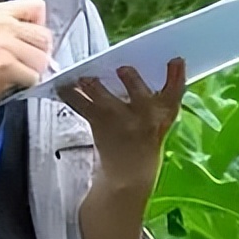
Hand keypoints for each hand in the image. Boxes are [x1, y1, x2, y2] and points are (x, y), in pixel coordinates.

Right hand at [0, 0, 52, 120]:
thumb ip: (14, 27)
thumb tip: (46, 36)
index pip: (37, 7)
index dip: (39, 27)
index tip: (27, 42)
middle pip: (45, 34)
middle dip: (39, 54)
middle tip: (19, 64)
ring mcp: (0, 42)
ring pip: (43, 57)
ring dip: (33, 71)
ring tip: (12, 74)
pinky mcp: (4, 64)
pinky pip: (34, 76)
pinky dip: (25, 85)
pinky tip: (8, 83)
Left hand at [56, 59, 185, 188]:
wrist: (129, 178)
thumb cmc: (143, 144)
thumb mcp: (158, 123)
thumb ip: (152, 99)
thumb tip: (128, 69)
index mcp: (165, 114)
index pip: (176, 92)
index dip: (177, 75)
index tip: (175, 60)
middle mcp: (145, 117)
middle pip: (139, 93)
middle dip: (131, 80)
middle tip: (122, 69)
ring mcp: (121, 122)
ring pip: (104, 97)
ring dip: (92, 84)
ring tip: (83, 78)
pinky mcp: (99, 124)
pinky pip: (81, 104)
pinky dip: (70, 94)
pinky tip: (61, 87)